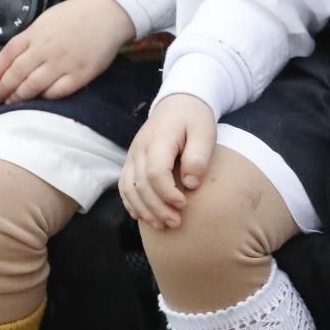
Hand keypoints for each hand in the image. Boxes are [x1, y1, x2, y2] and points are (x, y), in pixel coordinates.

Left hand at [0, 0, 135, 102]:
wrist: (108, 13)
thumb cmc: (78, 14)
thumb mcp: (46, 19)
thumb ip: (31, 37)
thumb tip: (14, 57)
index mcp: (35, 33)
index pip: (7, 55)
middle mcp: (45, 49)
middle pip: (16, 73)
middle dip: (4, 88)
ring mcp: (62, 63)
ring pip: (33, 86)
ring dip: (20, 96)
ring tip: (13, 102)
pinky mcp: (79, 74)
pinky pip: (57, 92)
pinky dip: (45, 97)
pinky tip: (40, 98)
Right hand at [120, 94, 216, 228]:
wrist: (178, 103)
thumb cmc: (194, 119)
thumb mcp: (204, 132)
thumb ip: (198, 157)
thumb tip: (190, 184)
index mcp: (158, 140)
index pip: (155, 172)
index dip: (167, 193)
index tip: (183, 204)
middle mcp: (140, 149)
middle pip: (140, 185)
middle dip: (157, 208)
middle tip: (176, 223)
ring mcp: (132, 155)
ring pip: (129, 189)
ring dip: (144, 210)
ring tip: (162, 225)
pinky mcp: (131, 162)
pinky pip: (124, 186)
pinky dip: (132, 204)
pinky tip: (144, 217)